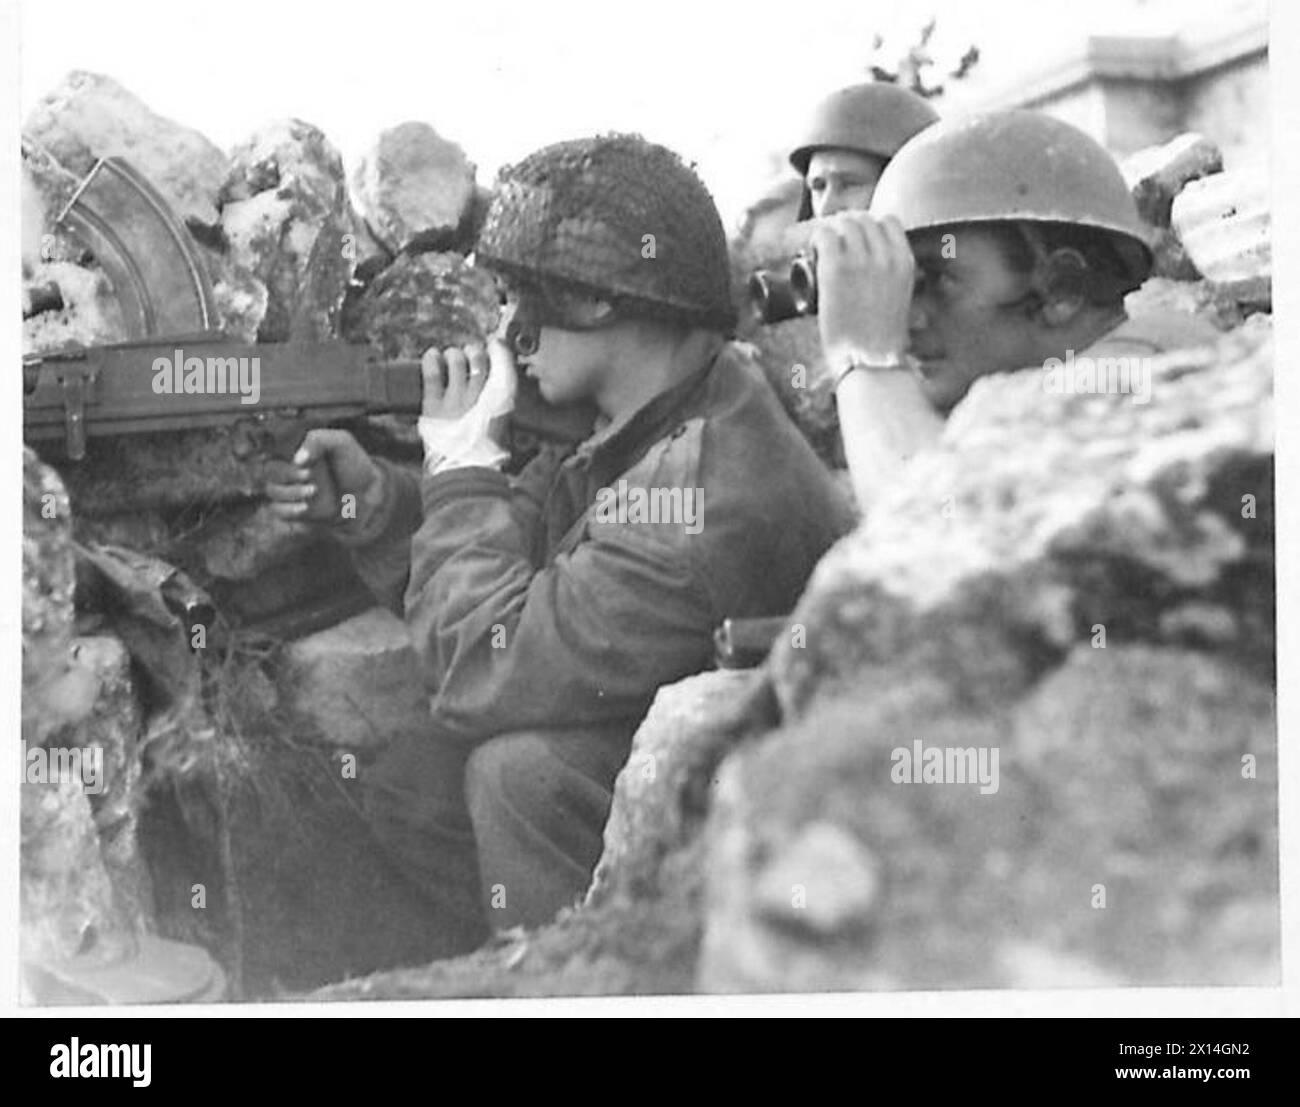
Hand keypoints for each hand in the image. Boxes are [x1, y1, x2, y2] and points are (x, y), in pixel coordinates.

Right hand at [264, 428, 382, 525]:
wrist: (369, 492)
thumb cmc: (354, 463)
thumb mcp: (341, 442)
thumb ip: (318, 441)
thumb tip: (297, 459)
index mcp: (295, 452)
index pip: (272, 453)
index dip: (284, 460)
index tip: (306, 466)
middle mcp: (289, 471)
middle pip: (269, 473)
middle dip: (287, 477)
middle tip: (312, 480)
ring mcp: (291, 492)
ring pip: (273, 492)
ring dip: (289, 493)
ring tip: (312, 493)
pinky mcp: (296, 510)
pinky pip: (278, 511)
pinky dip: (287, 510)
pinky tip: (304, 508)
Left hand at [417, 339, 517, 471]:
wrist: (463, 479)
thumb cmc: (487, 463)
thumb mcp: (508, 440)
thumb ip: (507, 418)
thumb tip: (522, 422)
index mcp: (501, 406)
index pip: (504, 368)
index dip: (500, 353)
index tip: (496, 344)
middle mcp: (479, 399)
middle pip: (479, 361)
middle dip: (476, 352)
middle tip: (473, 352)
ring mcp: (455, 401)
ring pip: (456, 363)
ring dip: (455, 355)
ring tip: (453, 356)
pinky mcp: (434, 407)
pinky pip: (432, 376)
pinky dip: (431, 362)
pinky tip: (431, 355)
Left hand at [811, 212, 914, 368]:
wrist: (870, 363)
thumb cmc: (881, 343)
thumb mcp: (899, 302)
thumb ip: (892, 282)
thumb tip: (878, 279)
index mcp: (904, 263)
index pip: (888, 222)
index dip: (869, 226)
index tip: (855, 238)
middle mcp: (885, 256)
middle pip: (863, 219)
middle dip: (846, 226)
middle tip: (832, 242)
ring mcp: (860, 260)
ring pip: (843, 223)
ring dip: (830, 230)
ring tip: (820, 248)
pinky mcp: (836, 269)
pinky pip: (824, 235)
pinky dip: (815, 238)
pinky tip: (811, 249)